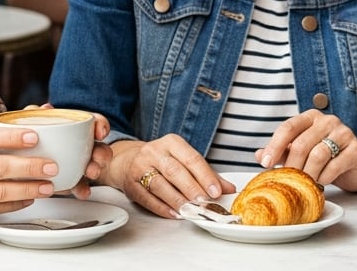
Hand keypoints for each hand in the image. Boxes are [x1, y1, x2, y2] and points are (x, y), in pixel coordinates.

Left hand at [14, 103, 113, 199]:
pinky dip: (83, 188)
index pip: (95, 123)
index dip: (101, 125)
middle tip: (96, 158)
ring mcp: (78, 164)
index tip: (100, 132)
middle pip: (99, 147)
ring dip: (95, 169)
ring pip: (94, 165)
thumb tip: (45, 109)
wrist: (22, 164)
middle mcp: (82, 146)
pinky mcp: (72, 180)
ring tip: (91, 172)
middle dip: (101, 153)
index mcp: (77, 129)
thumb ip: (37, 114)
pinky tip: (84, 192)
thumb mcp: (33, 123)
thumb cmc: (33, 138)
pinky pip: (81, 185)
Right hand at [107, 135, 232, 218]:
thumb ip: (207, 174)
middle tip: (204, 203)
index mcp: (171, 142)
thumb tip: (228, 188)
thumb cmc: (162, 161)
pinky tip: (175, 214)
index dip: (205, 176)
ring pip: (160, 185)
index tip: (216, 191)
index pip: (191, 158)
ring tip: (191, 210)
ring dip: (178, 200)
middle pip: (175, 171)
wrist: (128, 160)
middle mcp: (154, 152)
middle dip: (192, 188)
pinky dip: (162, 208)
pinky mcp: (131, 184)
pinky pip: (148, 198)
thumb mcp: (184, 160)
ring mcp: (140, 167)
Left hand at [257, 109, 356, 192]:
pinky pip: (335, 165)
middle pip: (301, 144)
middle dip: (291, 167)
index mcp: (311, 117)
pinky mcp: (356, 149)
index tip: (265, 163)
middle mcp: (328, 121)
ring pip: (318, 155)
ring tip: (305, 185)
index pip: (288, 127)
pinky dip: (324, 177)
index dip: (274, 145)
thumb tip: (258, 155)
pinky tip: (322, 182)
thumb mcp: (302, 153)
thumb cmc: (326, 158)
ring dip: (308, 174)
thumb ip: (282, 151)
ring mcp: (344, 133)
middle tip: (287, 183)